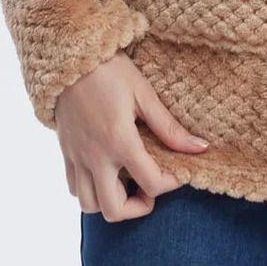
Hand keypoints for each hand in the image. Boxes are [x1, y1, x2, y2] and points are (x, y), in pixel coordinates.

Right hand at [55, 51, 210, 220]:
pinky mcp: (65, 152)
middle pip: (114, 211)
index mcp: (119, 141)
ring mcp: (77, 157)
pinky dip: (91, 190)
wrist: (69, 55)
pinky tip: (106, 170)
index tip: (178, 170)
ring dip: (111, 202)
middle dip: (138, 207)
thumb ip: (170, 127)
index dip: (171, 184)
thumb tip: (200, 148)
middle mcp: (95, 156)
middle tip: (149, 186)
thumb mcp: (144, 94)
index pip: (151, 183)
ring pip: (90, 205)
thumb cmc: (109, 70)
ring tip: (127, 180)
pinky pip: (73, 188)